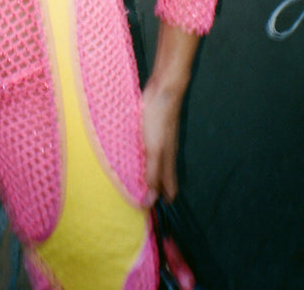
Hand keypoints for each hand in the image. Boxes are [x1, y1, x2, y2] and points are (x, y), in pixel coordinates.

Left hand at [141, 78, 183, 206]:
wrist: (162, 91)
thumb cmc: (159, 121)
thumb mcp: (154, 150)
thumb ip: (153, 174)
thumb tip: (151, 201)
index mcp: (168, 160)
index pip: (168, 187)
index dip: (161, 199)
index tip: (150, 212)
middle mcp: (166, 152)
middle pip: (162, 176)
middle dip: (155, 189)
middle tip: (140, 200)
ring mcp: (160, 140)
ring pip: (156, 163)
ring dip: (148, 173)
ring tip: (136, 182)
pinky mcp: (152, 129)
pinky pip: (148, 149)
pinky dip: (143, 157)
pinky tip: (135, 155)